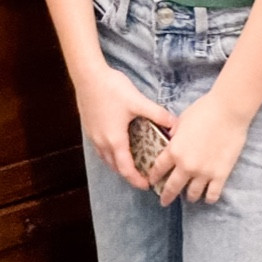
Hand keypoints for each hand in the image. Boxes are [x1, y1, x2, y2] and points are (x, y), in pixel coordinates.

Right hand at [75, 63, 173, 192]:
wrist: (87, 75)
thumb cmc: (112, 89)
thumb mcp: (138, 101)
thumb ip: (157, 114)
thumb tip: (174, 124)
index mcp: (115, 140)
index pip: (126, 169)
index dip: (136, 180)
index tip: (147, 186)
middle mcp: (102, 143)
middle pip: (115, 167)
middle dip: (128, 175)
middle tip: (143, 176)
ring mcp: (93, 136)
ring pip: (106, 159)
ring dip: (118, 165)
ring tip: (132, 163)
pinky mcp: (89, 128)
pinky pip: (100, 149)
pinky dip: (110, 154)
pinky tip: (117, 144)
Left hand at [149, 88, 249, 205]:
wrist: (228, 111)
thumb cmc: (204, 110)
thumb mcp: (182, 120)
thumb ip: (175, 134)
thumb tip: (172, 139)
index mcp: (174, 150)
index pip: (158, 169)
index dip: (153, 176)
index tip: (152, 181)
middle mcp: (186, 165)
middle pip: (172, 187)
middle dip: (166, 196)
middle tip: (164, 201)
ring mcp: (204, 172)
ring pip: (193, 194)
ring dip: (189, 196)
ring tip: (190, 196)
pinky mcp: (221, 174)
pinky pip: (212, 194)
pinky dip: (209, 198)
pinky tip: (208, 197)